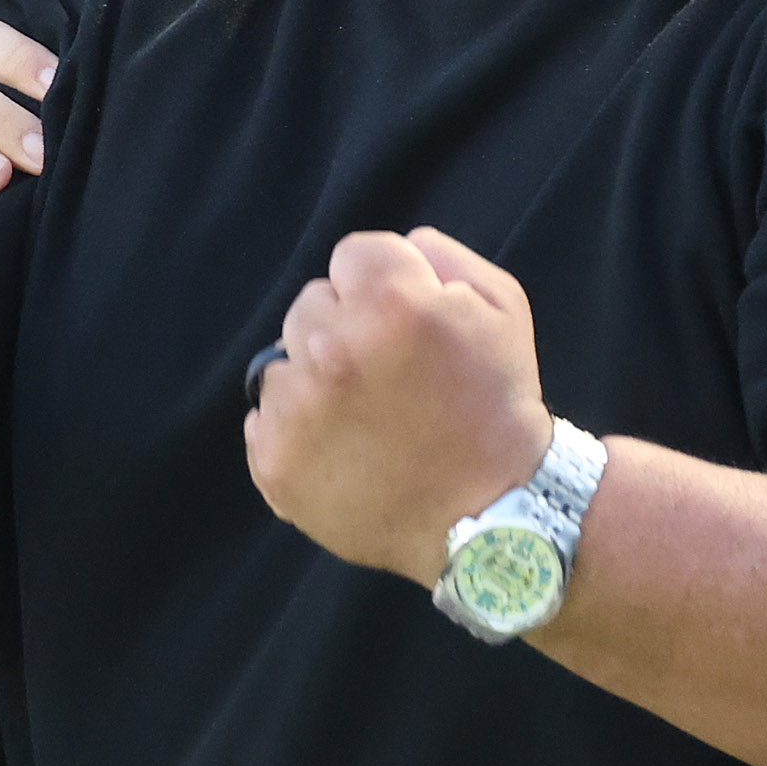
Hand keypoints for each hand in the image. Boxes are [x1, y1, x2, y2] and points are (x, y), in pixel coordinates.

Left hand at [243, 227, 553, 586]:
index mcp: (389, 302)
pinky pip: (265, 420)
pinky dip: (296, 431)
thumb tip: (395, 249)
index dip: (384, 287)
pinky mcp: (274, 461)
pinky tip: (343, 450)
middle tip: (389, 376)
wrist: (492, 515)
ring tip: (366, 418)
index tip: (405, 326)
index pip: (352, 255)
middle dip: (346, 328)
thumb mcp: (502, 307)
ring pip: (285, 364)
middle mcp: (331, 348)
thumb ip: (440, 257)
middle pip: (311, 305)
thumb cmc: (497, 406)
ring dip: (316, 380)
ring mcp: (296, 409)